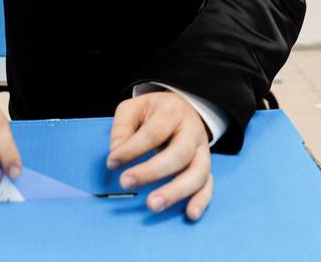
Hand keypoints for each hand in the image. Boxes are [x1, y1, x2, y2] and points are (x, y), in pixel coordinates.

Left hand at [106, 91, 213, 220]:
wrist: (182, 107)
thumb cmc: (154, 111)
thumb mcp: (134, 107)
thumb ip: (123, 127)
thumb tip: (116, 154)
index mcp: (173, 112)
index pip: (154, 132)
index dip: (132, 149)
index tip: (112, 162)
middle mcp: (192, 131)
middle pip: (179, 153)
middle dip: (152, 171)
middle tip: (126, 183)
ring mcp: (202, 150)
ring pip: (197, 173)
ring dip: (176, 191)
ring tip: (153, 205)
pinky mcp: (206, 166)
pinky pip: (208, 185)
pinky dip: (202, 200)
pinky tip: (190, 214)